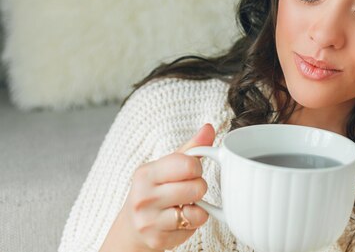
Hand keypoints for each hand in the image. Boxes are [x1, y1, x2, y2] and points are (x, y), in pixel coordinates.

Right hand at [119, 124, 214, 250]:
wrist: (132, 226)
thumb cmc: (155, 190)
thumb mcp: (167, 166)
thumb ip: (191, 148)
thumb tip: (209, 128)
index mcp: (146, 173)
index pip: (188, 164)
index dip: (196, 167)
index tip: (190, 171)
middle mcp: (144, 197)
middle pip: (197, 188)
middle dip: (199, 188)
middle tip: (187, 190)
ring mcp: (149, 221)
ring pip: (197, 212)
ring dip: (197, 208)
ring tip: (184, 205)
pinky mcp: (158, 239)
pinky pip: (193, 228)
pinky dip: (192, 224)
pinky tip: (179, 220)